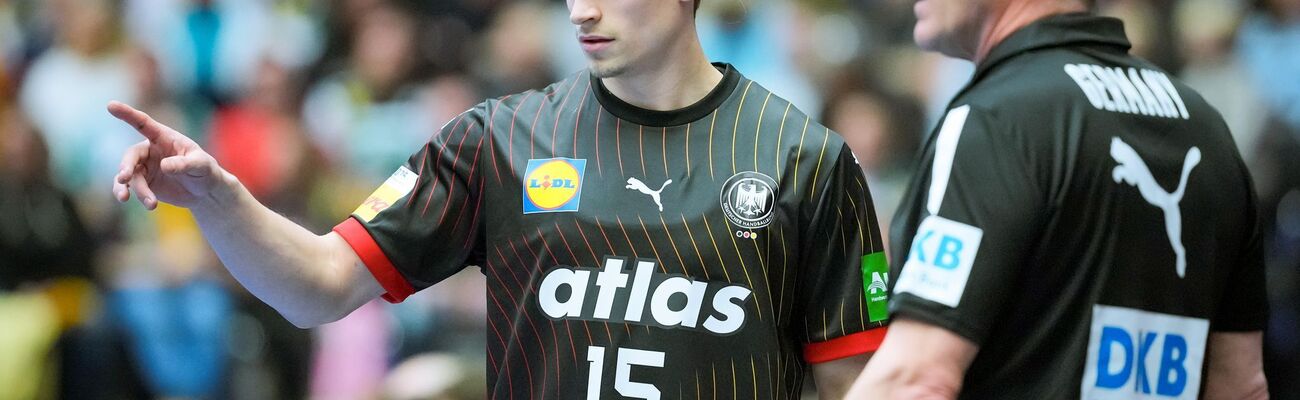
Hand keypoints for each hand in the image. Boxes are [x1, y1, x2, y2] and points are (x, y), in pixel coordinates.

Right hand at [108, 101, 226, 209]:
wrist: (205, 191)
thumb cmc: (205, 171)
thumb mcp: (201, 165)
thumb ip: (184, 164)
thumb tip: (164, 166)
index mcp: (164, 138)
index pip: (143, 123)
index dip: (127, 114)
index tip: (110, 105)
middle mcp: (150, 150)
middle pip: (131, 156)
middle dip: (126, 166)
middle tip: (124, 178)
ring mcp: (144, 167)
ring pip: (129, 176)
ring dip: (133, 189)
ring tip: (144, 202)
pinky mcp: (143, 183)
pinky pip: (129, 187)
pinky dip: (128, 194)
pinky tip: (138, 203)